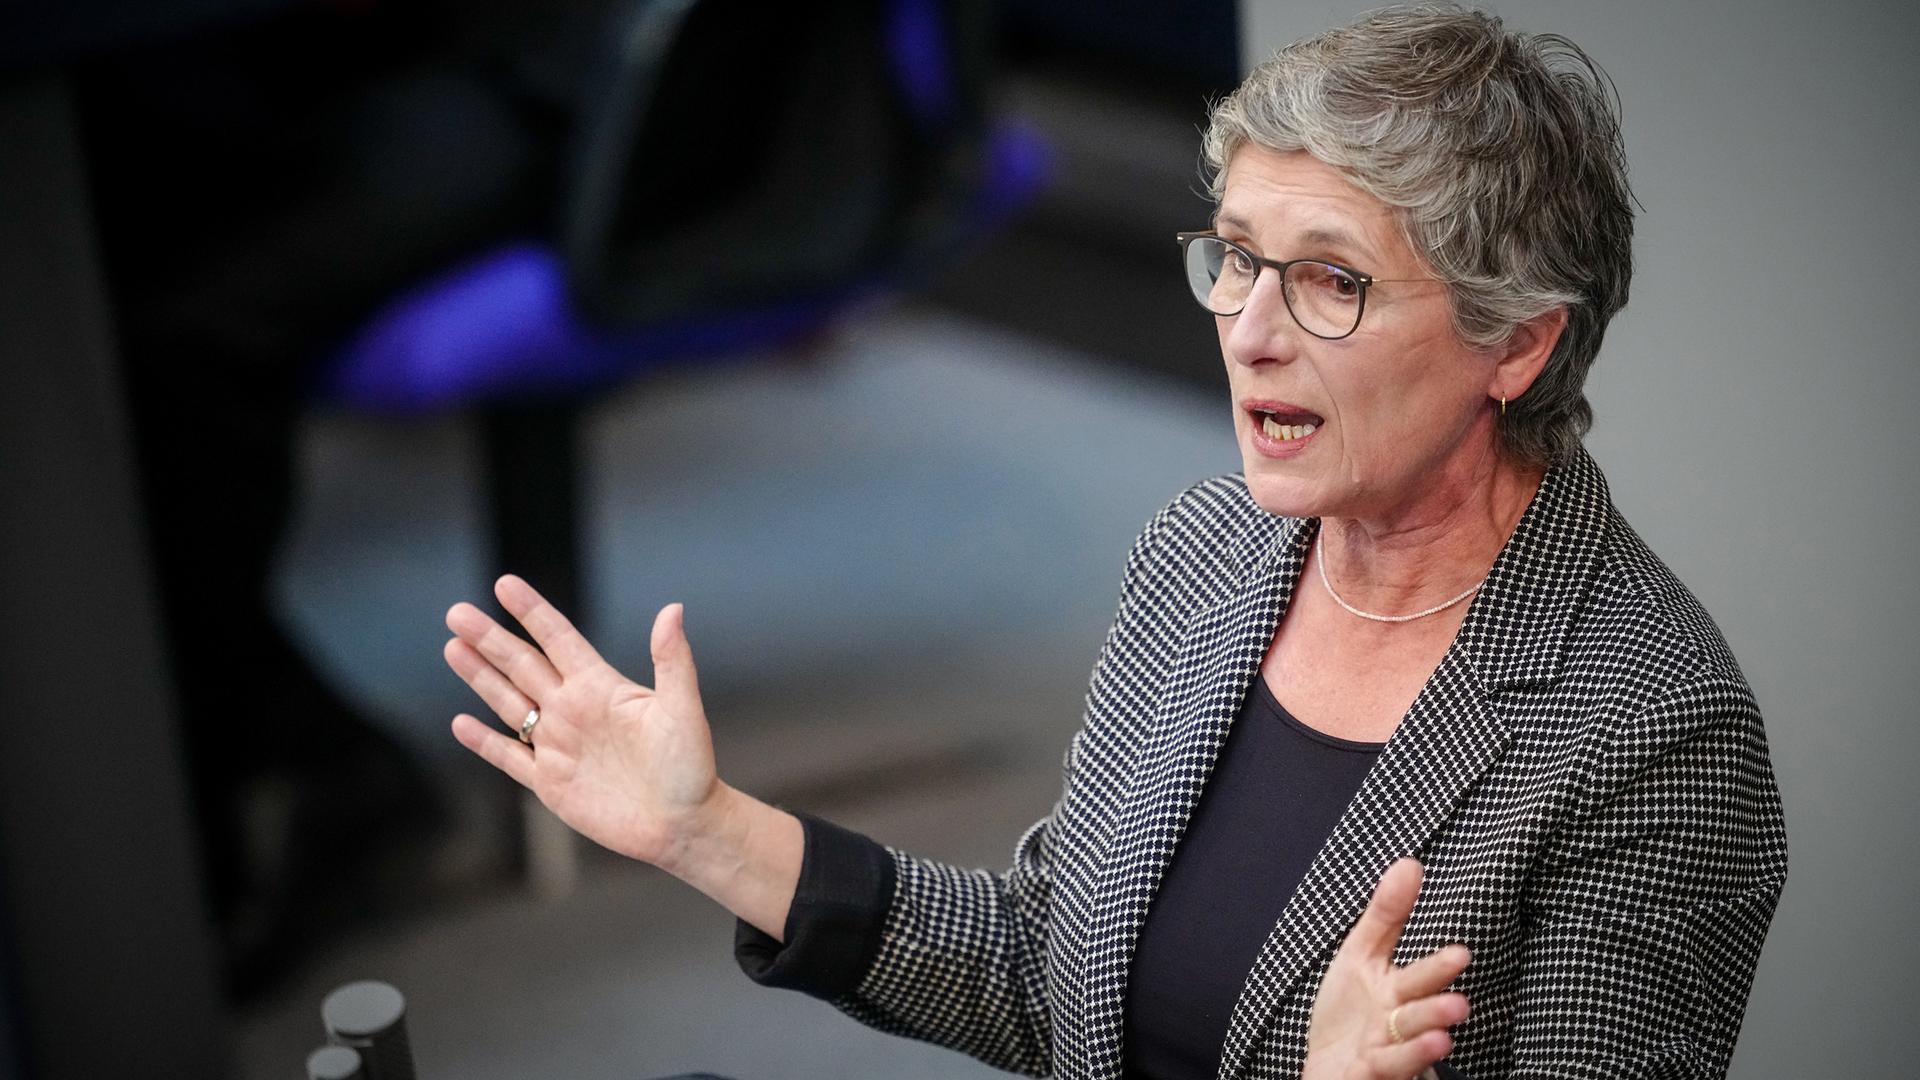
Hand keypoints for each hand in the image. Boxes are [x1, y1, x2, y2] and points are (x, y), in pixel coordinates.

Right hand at [443, 574, 721, 872]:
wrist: (683, 825)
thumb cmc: (691, 766)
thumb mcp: (682, 709)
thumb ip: (672, 660)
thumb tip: (673, 608)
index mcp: (601, 687)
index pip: (558, 639)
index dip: (532, 612)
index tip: (504, 584)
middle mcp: (574, 710)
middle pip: (522, 665)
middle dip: (489, 639)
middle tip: (456, 612)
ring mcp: (559, 746)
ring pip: (509, 703)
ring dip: (480, 677)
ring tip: (452, 648)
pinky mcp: (551, 783)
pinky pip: (510, 758)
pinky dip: (485, 742)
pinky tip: (461, 723)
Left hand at [1303, 859, 1470, 1079]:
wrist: (1327, 1065)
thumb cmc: (1349, 1010)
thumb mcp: (1360, 954)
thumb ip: (1386, 914)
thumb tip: (1411, 861)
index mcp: (1396, 990)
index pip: (1418, 976)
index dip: (1437, 967)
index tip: (1462, 954)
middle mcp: (1396, 1023)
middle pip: (1418, 1012)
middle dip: (1437, 1007)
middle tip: (1459, 1002)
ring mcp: (1383, 1051)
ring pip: (1406, 1046)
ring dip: (1423, 1040)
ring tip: (1444, 1032)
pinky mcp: (1366, 1075)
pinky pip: (1383, 1069)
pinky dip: (1398, 1061)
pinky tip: (1403, 1054)